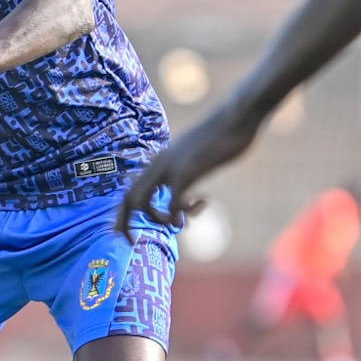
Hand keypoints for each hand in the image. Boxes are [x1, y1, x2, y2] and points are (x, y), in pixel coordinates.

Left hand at [116, 105, 260, 237]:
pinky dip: (184, 213)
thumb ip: (187, 174)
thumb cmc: (222, 138)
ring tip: (183, 221)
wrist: (236, 118)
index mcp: (159, 161)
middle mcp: (158, 164)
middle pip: (127, 199)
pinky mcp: (185, 171)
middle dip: (124, 224)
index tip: (127, 233)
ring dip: (160, 220)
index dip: (123, 215)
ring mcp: (169, 167)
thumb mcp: (197, 157)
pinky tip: (203, 202)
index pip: (129, 190)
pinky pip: (173, 204)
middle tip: (133, 242)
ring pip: (143, 204)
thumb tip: (185, 194)